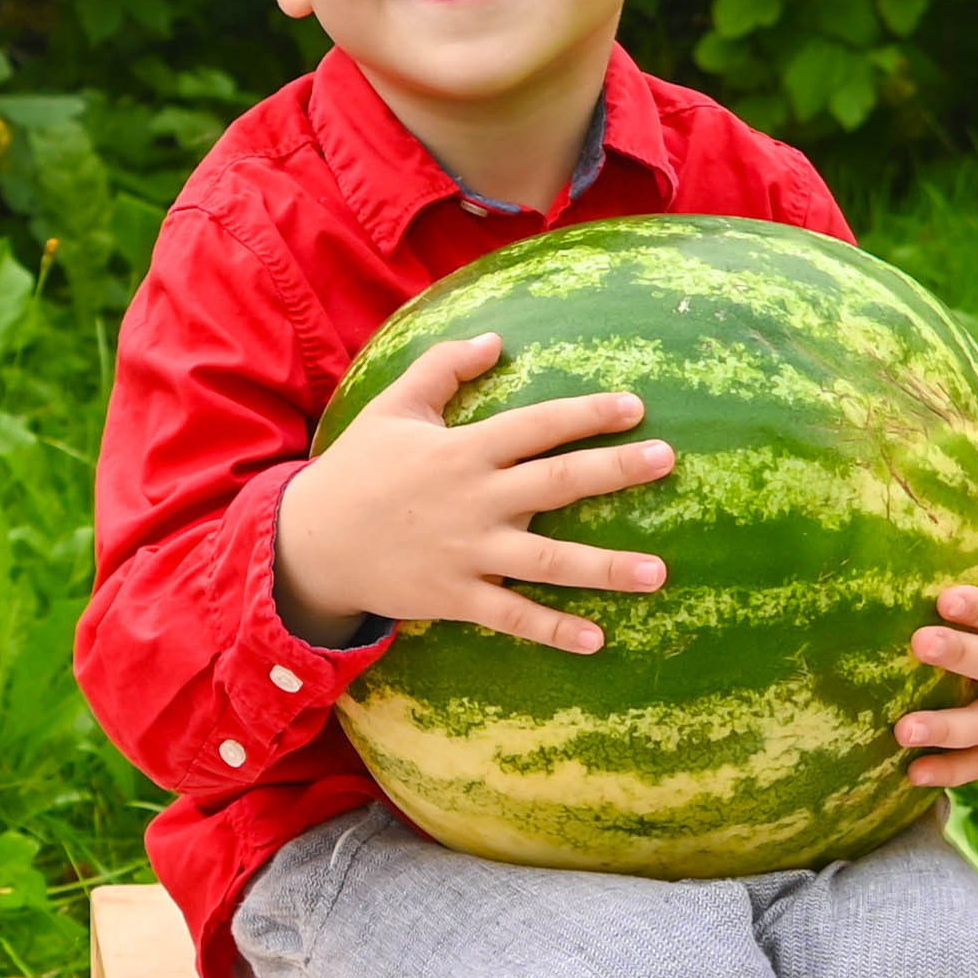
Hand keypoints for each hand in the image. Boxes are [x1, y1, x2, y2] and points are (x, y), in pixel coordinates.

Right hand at [275, 332, 671, 654]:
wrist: (310, 543)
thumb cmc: (358, 469)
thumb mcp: (394, 407)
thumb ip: (444, 367)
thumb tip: (497, 339)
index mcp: (463, 449)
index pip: (537, 425)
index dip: (587, 414)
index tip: (636, 407)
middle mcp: (474, 499)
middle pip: (557, 482)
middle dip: (616, 471)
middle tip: (667, 460)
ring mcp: (468, 552)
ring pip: (548, 559)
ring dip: (605, 568)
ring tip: (658, 573)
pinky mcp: (456, 596)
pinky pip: (513, 615)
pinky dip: (553, 629)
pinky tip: (597, 639)